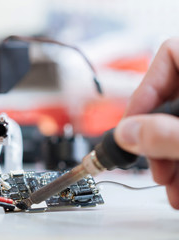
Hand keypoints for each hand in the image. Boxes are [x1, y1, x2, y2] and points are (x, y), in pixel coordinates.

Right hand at [114, 38, 178, 208]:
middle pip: (168, 100)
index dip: (146, 89)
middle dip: (155, 138)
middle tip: (153, 166)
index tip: (135, 124)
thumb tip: (126, 134)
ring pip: (178, 126)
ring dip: (167, 159)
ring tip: (170, 187)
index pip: (169, 55)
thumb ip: (164, 136)